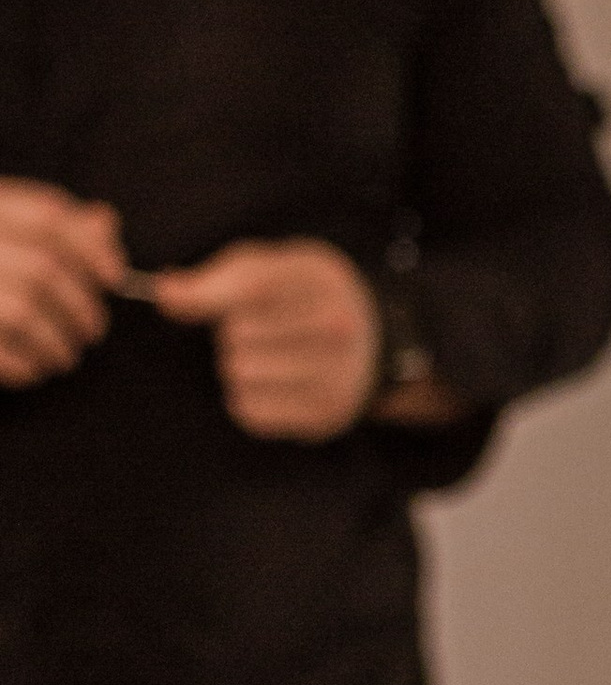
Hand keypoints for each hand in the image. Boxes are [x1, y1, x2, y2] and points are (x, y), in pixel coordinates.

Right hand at [0, 180, 123, 386]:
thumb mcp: (3, 229)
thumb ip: (50, 225)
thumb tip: (105, 223)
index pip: (48, 219)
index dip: (90, 248)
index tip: (115, 275)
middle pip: (42, 270)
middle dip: (80, 305)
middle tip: (93, 329)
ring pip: (22, 314)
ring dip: (57, 341)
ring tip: (65, 355)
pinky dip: (24, 366)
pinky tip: (32, 369)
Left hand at [151, 240, 380, 440]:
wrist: (372, 340)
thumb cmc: (305, 297)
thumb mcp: (271, 269)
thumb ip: (217, 278)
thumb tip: (165, 294)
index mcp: (321, 283)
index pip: (248, 289)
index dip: (209, 296)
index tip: (182, 299)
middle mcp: (337, 329)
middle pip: (237, 336)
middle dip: (233, 333)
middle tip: (258, 331)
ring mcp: (336, 376)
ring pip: (241, 374)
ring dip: (239, 367)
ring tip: (267, 357)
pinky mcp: (323, 416)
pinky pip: (250, 410)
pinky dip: (249, 398)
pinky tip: (272, 384)